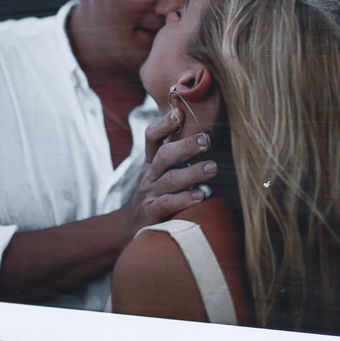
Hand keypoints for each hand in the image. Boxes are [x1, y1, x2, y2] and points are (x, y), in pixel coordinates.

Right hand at [126, 99, 215, 231]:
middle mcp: (149, 175)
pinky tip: (200, 196)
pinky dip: (184, 199)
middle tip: (206, 140)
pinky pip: (168, 204)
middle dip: (185, 145)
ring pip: (170, 179)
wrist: (127, 227)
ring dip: (192, 172)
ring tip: (212, 167)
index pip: (152, 137)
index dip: (164, 124)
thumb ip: (174, 155)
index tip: (179, 113)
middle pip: (164, 155)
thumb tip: (201, 131)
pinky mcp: (152, 213)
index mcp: (150, 162)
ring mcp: (150, 194)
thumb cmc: (153, 195)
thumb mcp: (157, 173)